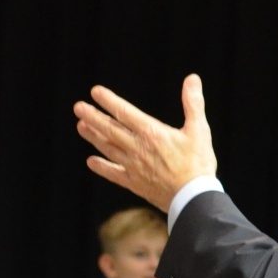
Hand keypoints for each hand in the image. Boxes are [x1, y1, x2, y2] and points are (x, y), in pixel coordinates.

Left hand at [73, 74, 219, 211]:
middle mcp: (137, 148)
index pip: (124, 112)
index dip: (108, 101)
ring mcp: (133, 166)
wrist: (192, 198)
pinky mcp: (134, 183)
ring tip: (80, 126)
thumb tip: (192, 78)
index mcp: (151, 133)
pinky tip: (91, 162)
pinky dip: (101, 167)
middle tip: (78, 107)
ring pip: (108, 148)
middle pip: (109, 129)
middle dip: (92, 116)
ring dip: (93, 136)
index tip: (95, 91)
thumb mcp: (199, 130)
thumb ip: (193, 103)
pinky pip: (113, 173)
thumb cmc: (198, 163)